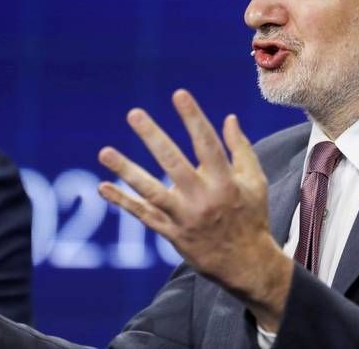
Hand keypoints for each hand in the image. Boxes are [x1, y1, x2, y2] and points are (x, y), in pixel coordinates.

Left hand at [97, 90, 292, 329]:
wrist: (246, 264)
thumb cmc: (252, 217)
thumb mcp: (255, 182)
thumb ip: (241, 149)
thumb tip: (229, 118)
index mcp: (225, 182)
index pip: (207, 144)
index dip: (193, 118)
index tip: (179, 94)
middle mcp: (203, 199)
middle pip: (173, 163)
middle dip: (153, 137)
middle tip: (134, 113)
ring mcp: (184, 218)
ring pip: (151, 191)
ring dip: (126, 170)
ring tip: (104, 152)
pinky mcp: (171, 234)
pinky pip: (143, 215)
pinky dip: (122, 202)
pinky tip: (102, 187)